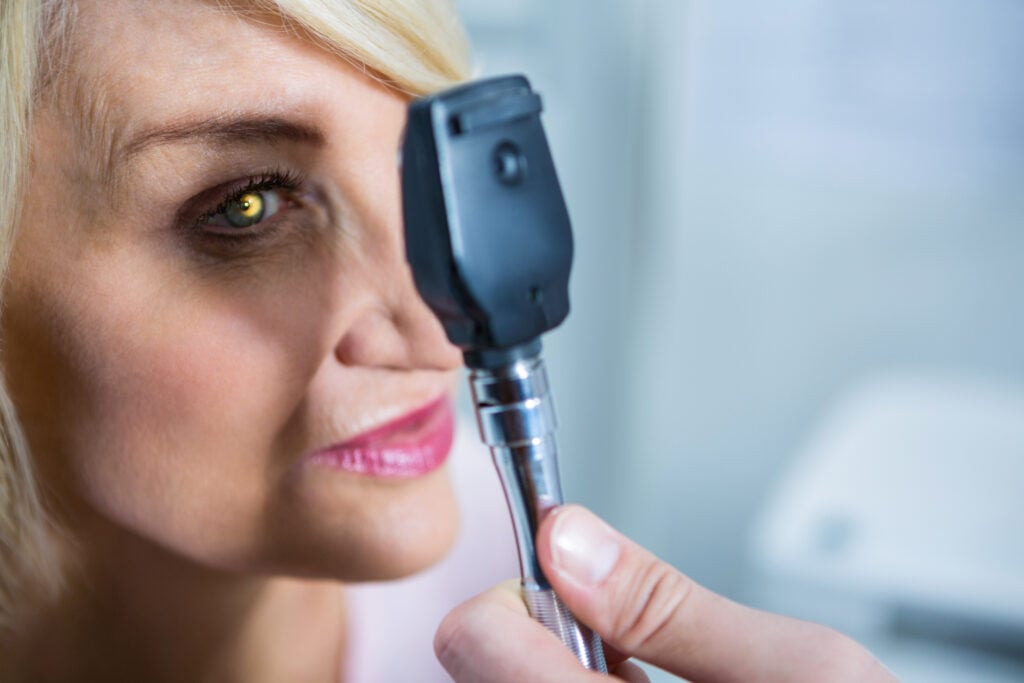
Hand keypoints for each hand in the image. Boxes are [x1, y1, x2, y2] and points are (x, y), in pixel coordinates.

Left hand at [435, 505, 896, 681]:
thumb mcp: (801, 669)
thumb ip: (671, 606)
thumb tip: (570, 540)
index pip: (475, 641)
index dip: (522, 594)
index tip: (574, 585)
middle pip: (482, 669)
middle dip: (545, 633)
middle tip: (623, 642)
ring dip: (559, 668)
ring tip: (644, 679)